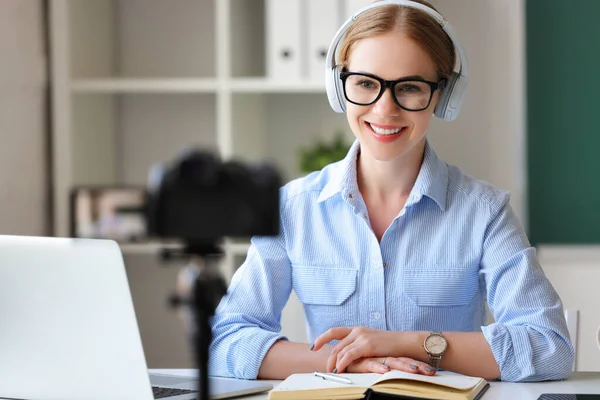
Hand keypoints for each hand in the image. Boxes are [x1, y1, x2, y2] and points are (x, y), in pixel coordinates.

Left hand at [312, 327, 433, 373]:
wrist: (406, 343)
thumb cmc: (391, 346)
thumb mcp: (372, 342)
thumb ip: (360, 345)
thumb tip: (349, 355)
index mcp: (357, 329)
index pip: (334, 331)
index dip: (322, 338)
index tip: (314, 346)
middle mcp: (357, 331)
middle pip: (335, 344)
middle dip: (328, 357)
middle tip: (325, 368)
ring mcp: (362, 337)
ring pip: (341, 350)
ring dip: (334, 363)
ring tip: (332, 372)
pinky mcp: (367, 345)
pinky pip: (349, 355)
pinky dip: (342, 363)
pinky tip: (339, 370)